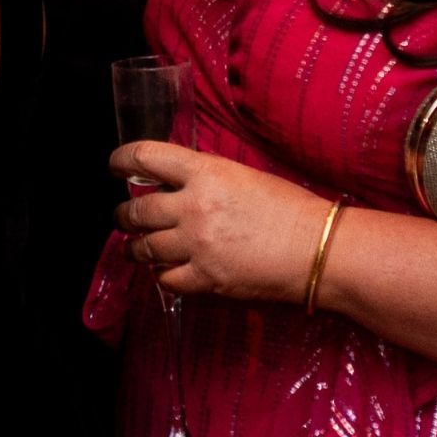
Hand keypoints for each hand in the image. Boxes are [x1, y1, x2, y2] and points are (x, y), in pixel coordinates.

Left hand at [110, 140, 329, 302]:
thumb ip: (205, 180)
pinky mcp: (206, 279)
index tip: (116, 165)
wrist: (321, 249)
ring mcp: (197, 246)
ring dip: (136, 247)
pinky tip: (167, 270)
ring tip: (138, 247)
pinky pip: (165, 278)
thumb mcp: (244, 177)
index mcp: (206, 173)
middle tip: (125, 218)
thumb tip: (175, 185)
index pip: (145, 157)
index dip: (122, 160)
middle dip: (124, 216)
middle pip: (136, 211)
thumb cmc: (292, 209)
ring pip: (144, 248)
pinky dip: (161, 274)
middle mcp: (194, 207)